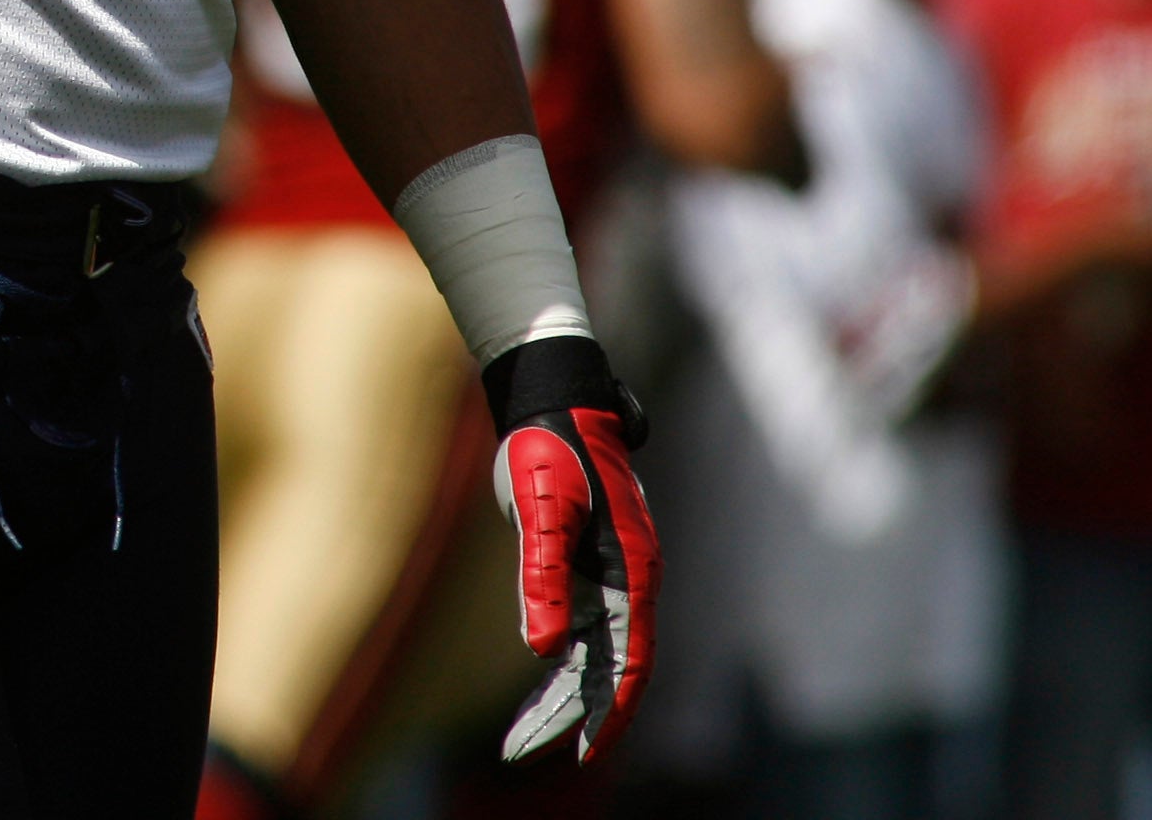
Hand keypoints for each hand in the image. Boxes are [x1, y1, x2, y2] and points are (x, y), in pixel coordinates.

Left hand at [485, 336, 656, 763]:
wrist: (555, 399)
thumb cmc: (548, 446)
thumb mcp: (540, 508)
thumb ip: (543, 576)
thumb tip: (543, 648)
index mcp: (632, 572)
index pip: (629, 662)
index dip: (608, 711)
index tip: (584, 753)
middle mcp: (631, 580)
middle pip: (609, 668)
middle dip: (571, 715)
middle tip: (520, 751)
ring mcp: (614, 575)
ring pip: (595, 655)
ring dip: (562, 698)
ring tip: (519, 738)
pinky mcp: (592, 566)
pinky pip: (583, 632)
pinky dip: (561, 665)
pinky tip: (538, 688)